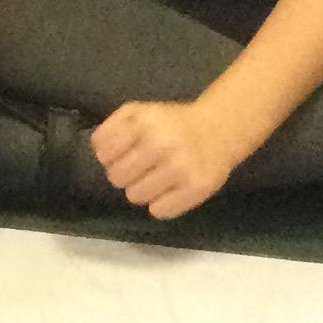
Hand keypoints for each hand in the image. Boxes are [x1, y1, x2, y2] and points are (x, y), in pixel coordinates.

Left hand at [90, 99, 240, 219]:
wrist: (221, 128)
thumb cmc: (173, 124)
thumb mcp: (141, 113)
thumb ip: (113, 129)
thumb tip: (100, 154)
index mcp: (144, 120)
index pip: (103, 151)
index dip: (109, 156)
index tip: (124, 153)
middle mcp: (163, 141)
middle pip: (116, 177)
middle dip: (126, 174)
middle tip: (143, 167)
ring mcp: (181, 166)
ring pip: (135, 196)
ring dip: (143, 189)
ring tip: (158, 177)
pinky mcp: (197, 187)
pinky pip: (159, 210)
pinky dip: (162, 203)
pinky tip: (172, 188)